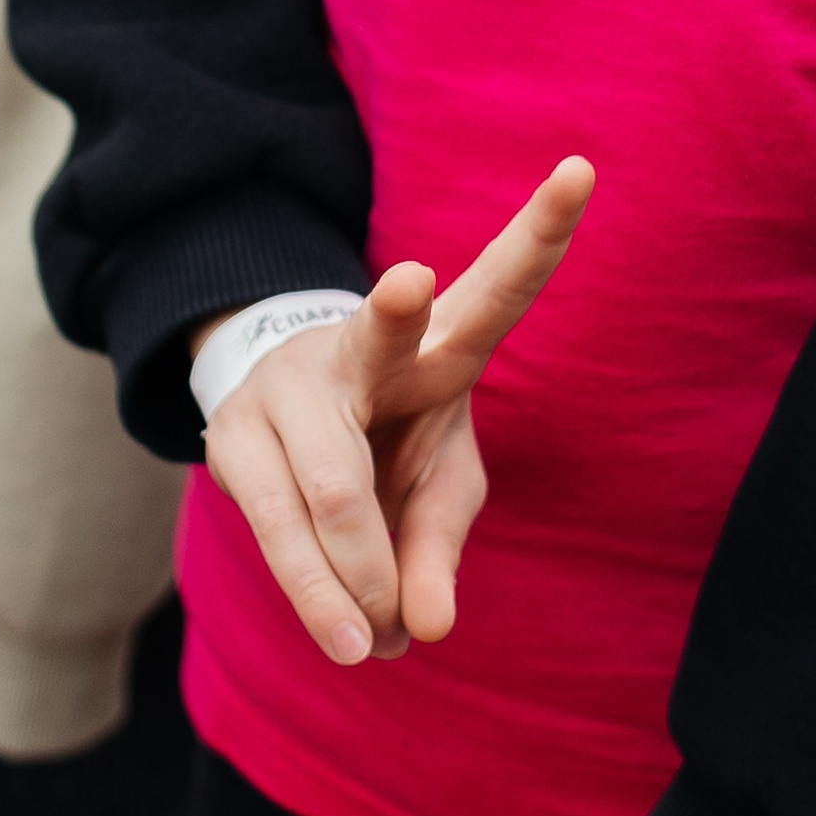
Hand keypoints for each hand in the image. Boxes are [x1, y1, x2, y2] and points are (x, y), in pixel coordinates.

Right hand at [199, 155, 592, 665]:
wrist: (281, 427)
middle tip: (412, 280)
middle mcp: (365, 343)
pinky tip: (348, 637)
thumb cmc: (392, 446)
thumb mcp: (439, 485)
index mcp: (443, 340)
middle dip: (395, 307)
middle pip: (385, 331)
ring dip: (361, 578)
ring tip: (382, 648)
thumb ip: (439, 548)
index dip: (542, 230)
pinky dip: (318, 594)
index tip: (583, 167)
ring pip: (331, 483)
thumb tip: (422, 630)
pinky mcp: (232, 437)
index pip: (501, 284)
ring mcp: (292, 385)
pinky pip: (278, 525)